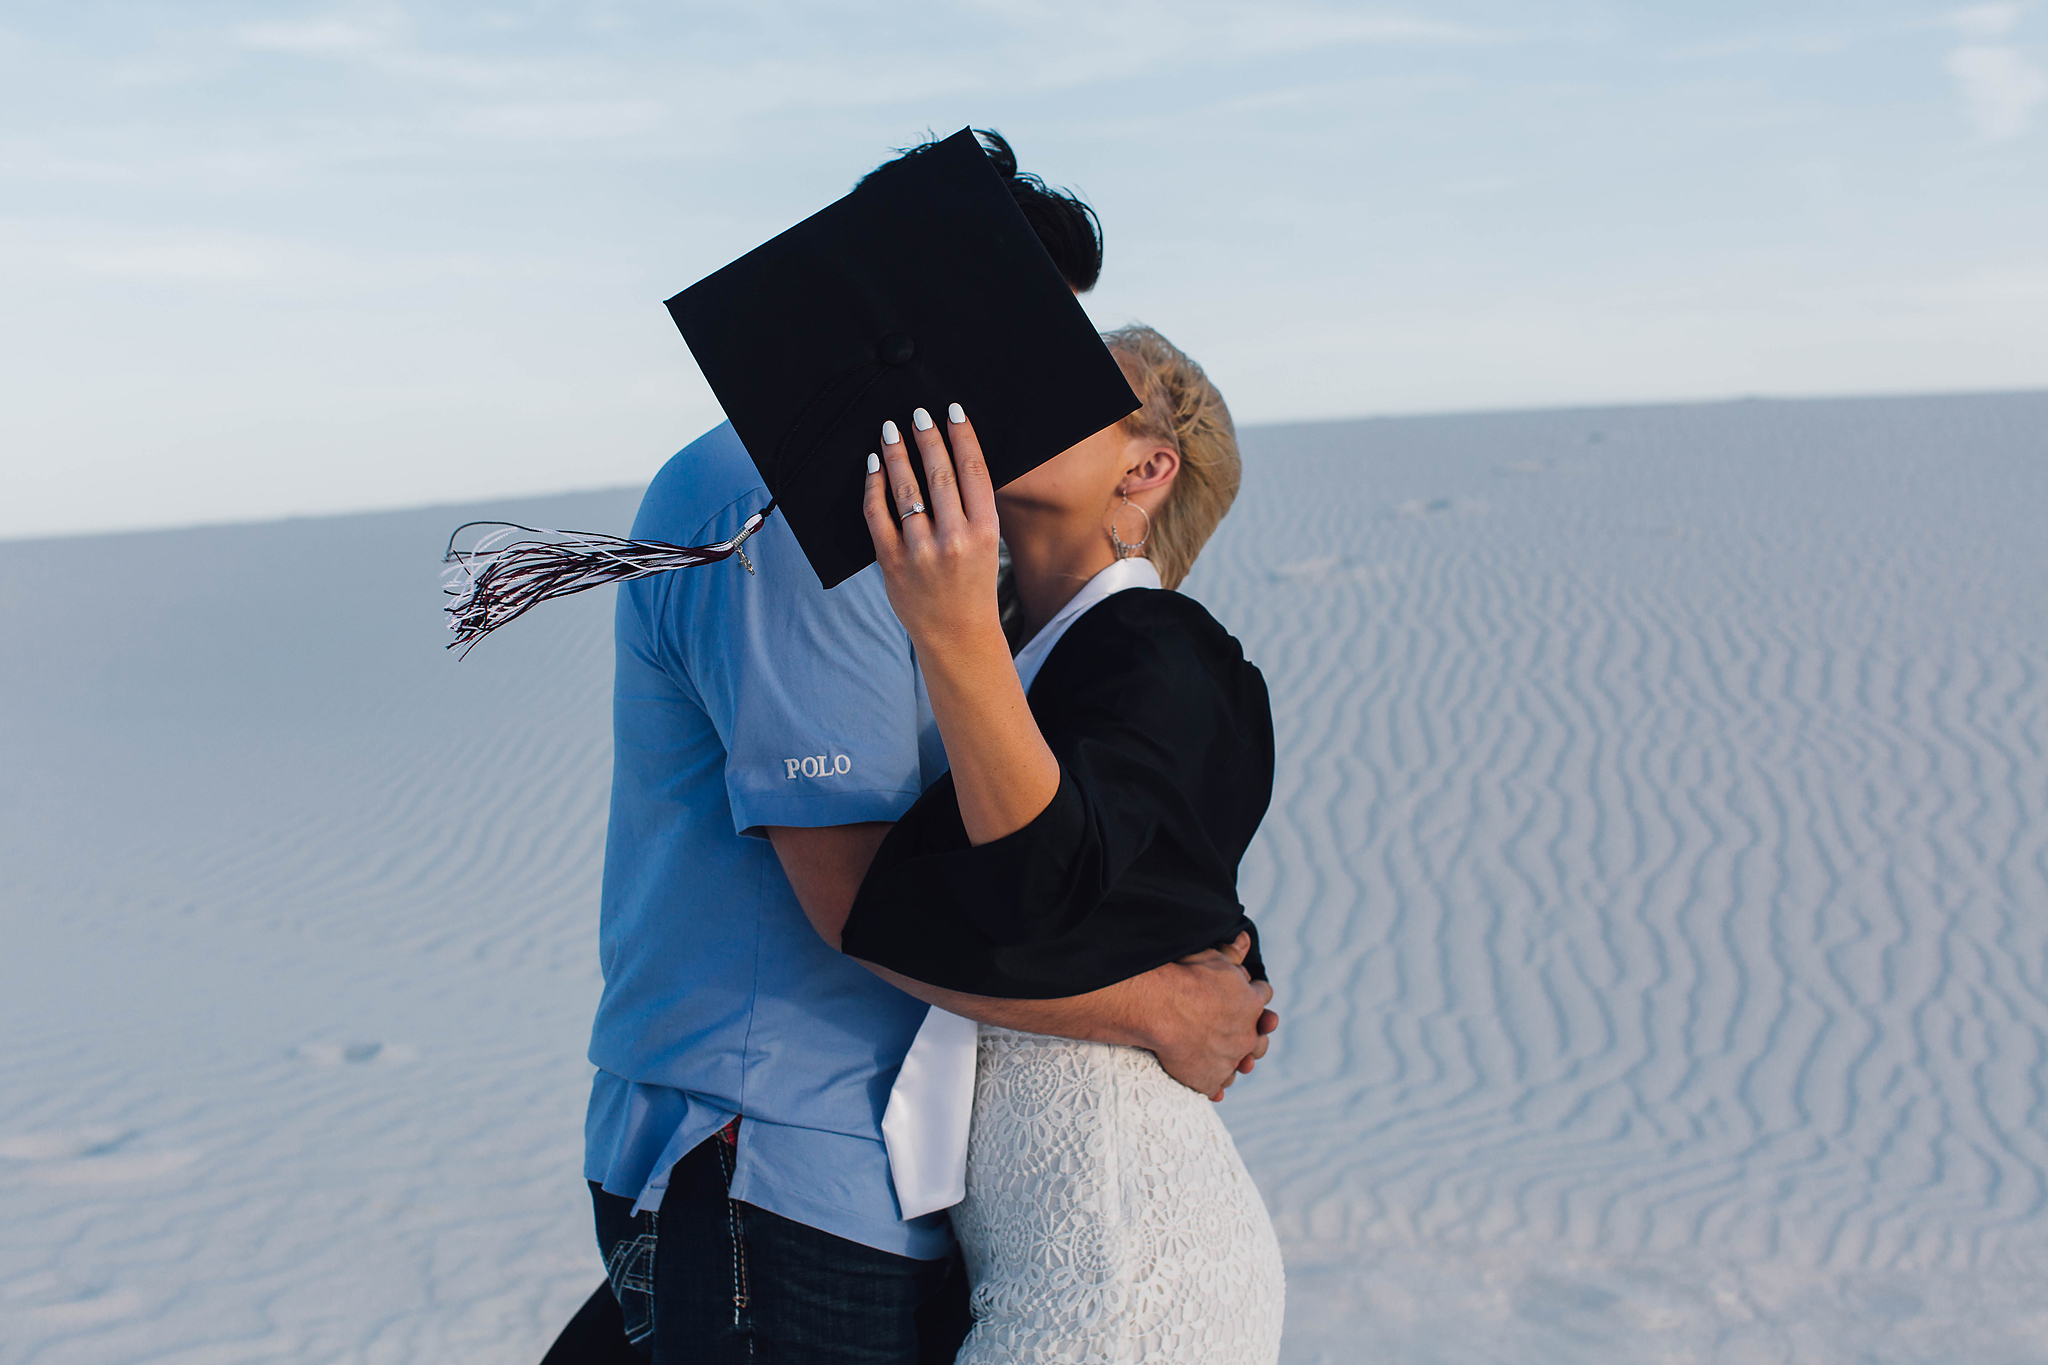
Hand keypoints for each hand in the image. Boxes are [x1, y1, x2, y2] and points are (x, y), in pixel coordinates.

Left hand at [862, 405, 1001, 652]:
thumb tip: (953, 457)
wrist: (956, 634)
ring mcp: (920, 551)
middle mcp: (954, 539)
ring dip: (897, 454)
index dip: (962, 436)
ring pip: (905, 489)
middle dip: (926, 438)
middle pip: (938, 474)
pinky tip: (874, 465)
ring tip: (891, 430)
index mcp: (985, 530)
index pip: (973, 471)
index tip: (952, 411)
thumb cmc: (973, 584)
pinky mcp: (892, 561)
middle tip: (918, 413)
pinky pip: (877, 514)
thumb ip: (973, 506)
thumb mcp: (988, 544)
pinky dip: (873, 485)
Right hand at [1140, 932, 1277, 1100]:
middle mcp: (1247, 1033)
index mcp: (1252, 1001)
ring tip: (1227, 1059)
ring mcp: (1230, 1059)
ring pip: (1241, 1063)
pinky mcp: (1211, 1079)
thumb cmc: (1184, 977)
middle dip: (1254, 1034)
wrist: (1158, 1008)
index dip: (1253, 994)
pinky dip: (1216, 1083)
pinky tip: (1213, 1084)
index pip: (1263, 995)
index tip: (1244, 995)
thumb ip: (1231, 953)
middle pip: (1260, 1038)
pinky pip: (1219, 1084)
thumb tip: (1246, 939)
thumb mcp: (1211, 957)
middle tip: (1239, 1031)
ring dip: (1237, 1061)